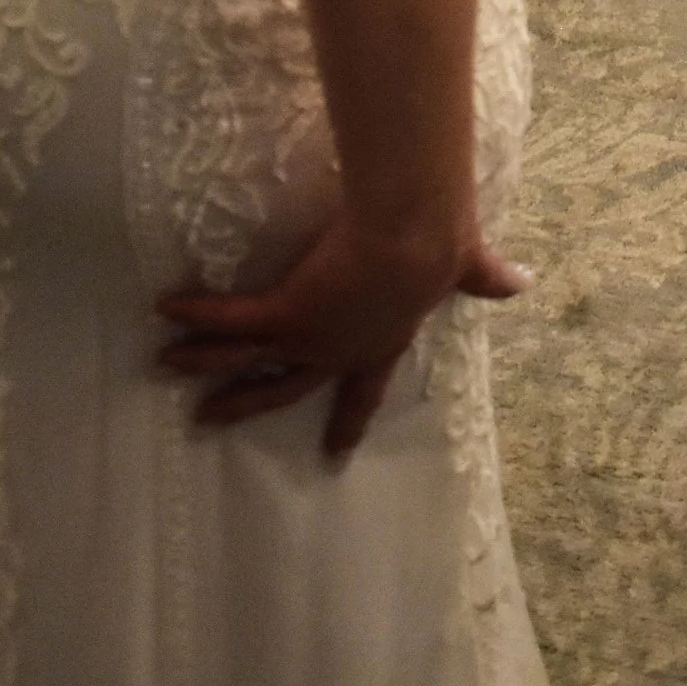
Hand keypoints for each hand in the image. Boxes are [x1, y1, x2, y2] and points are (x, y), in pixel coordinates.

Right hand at [158, 207, 529, 460]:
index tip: (336, 449)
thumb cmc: (442, 241)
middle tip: (212, 420)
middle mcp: (341, 347)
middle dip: (248, 402)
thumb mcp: (466, 262)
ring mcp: (309, 336)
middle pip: (286, 386)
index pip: (366, 384)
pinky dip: (198, 315)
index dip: (350, 415)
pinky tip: (164, 308)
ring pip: (247, 356)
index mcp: (384, 338)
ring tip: (167, 366)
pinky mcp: (286, 312)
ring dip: (206, 362)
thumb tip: (522, 280)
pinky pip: (232, 319)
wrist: (416, 235)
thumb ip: (486, 275)